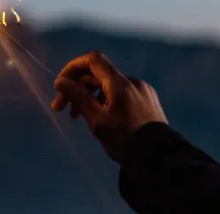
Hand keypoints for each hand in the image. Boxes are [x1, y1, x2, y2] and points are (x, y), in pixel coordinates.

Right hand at [51, 51, 167, 162]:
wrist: (159, 160)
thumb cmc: (125, 141)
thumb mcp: (97, 121)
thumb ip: (78, 97)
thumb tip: (60, 81)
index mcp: (120, 83)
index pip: (93, 60)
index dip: (73, 68)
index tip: (61, 84)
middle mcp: (133, 82)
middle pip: (98, 75)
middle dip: (77, 88)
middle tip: (60, 108)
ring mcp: (142, 91)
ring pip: (109, 86)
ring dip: (90, 96)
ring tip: (78, 116)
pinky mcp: (148, 101)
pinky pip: (121, 93)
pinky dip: (106, 100)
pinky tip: (100, 117)